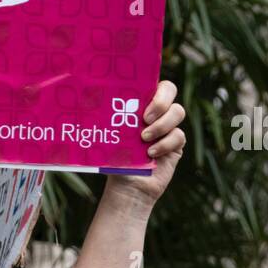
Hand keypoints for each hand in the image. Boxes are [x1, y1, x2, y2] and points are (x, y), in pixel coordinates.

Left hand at [105, 79, 185, 207]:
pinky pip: (179, 135)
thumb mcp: (110, 136)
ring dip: (161, 124)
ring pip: (178, 111)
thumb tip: (88, 100)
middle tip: (145, 118)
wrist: (127, 186)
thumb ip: (110, 119)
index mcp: (140, 103)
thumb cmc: (115, 159)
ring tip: (144, 138)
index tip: (140, 99)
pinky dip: (165, 143)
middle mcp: (157, 111)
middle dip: (160, 101)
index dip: (152, 84)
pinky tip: (151, 153)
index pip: (152, 81)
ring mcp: (169, 126)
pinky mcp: (177, 144)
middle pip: (170, 89)